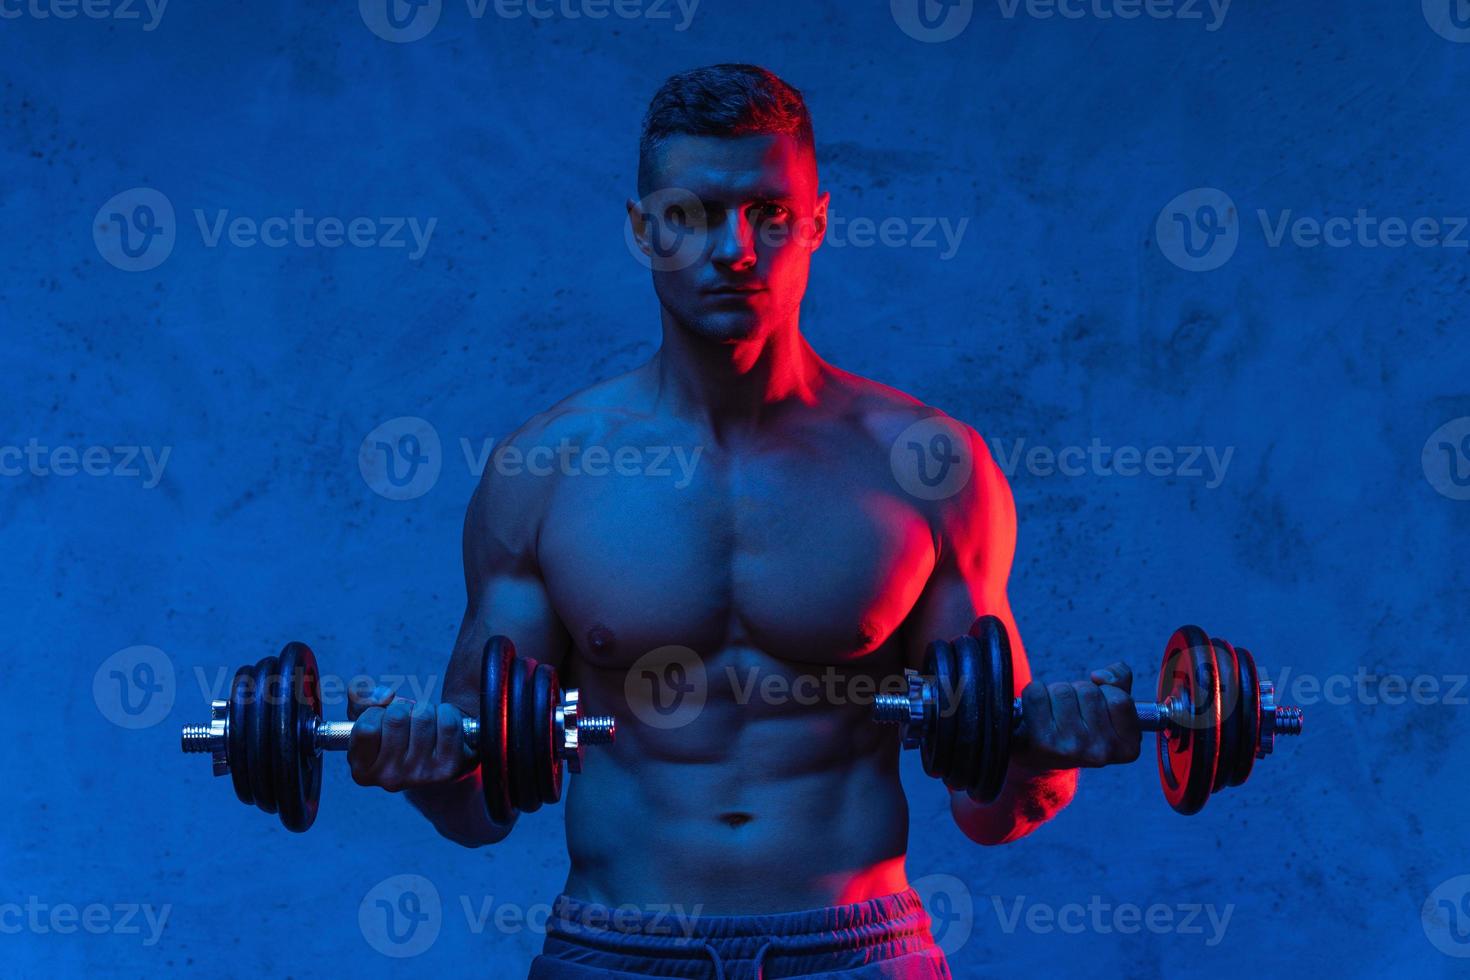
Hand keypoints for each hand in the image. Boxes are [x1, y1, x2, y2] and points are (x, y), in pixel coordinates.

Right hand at [346, 683, 474, 791]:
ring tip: (424, 723)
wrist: (436, 755)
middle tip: (408, 720)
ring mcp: (419, 776)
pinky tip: (442, 725)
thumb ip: (361, 698)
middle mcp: (389, 779)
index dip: (377, 712)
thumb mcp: (369, 717)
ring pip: (423, 717)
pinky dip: (447, 713)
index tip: (383, 718)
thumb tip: (384, 696)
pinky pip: (448, 723)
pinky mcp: (447, 769)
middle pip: (396, 718)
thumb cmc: (397, 733)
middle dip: (404, 708)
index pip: (366, 728)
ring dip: (426, 709)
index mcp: (362, 770)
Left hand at [1010, 662, 1141, 770]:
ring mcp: (1071, 748)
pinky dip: (1034, 693)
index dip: (1105, 692)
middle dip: (1077, 691)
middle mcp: (1100, 752)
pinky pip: (1036, 693)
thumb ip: (1120, 681)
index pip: (1120, 699)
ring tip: (1054, 712)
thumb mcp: (1110, 707)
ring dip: (1055, 692)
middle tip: (1071, 712)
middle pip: (1088, 691)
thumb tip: (1100, 675)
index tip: (1096, 707)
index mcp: (1126, 748)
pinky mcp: (1042, 742)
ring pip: (1062, 690)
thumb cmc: (1080, 726)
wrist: (1040, 756)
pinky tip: (1037, 712)